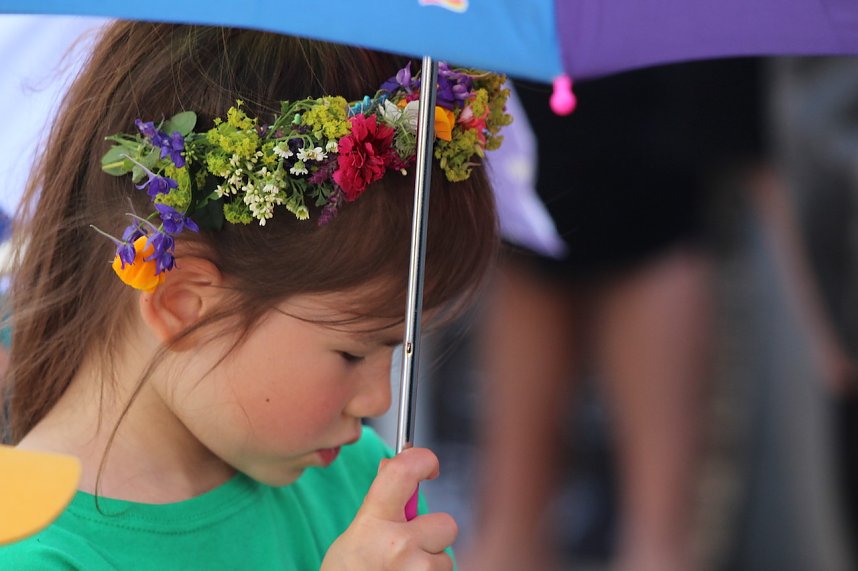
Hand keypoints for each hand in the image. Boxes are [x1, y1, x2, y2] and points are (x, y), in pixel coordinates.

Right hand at [321, 447, 456, 570]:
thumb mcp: (357, 532)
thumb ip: (381, 501)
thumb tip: (397, 463)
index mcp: (374, 521)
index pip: (403, 471)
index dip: (423, 460)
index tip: (429, 466)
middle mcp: (398, 546)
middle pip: (446, 524)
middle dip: (434, 535)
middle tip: (410, 545)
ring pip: (446, 558)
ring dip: (431, 563)